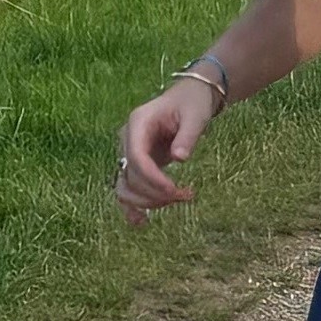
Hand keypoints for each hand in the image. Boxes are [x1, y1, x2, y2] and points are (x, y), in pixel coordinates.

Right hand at [115, 74, 218, 220]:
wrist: (189, 98)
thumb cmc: (192, 103)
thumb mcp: (195, 116)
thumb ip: (187, 136)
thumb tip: (180, 159)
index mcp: (137, 123)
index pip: (136, 157)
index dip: (152, 178)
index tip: (174, 190)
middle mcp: (128, 139)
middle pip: (130, 175)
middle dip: (154, 192)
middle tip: (184, 196)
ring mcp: (130, 153)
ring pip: (126, 186)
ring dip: (147, 201)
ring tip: (176, 201)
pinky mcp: (137, 165)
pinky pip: (128, 188)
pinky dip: (132, 207)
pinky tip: (142, 222)